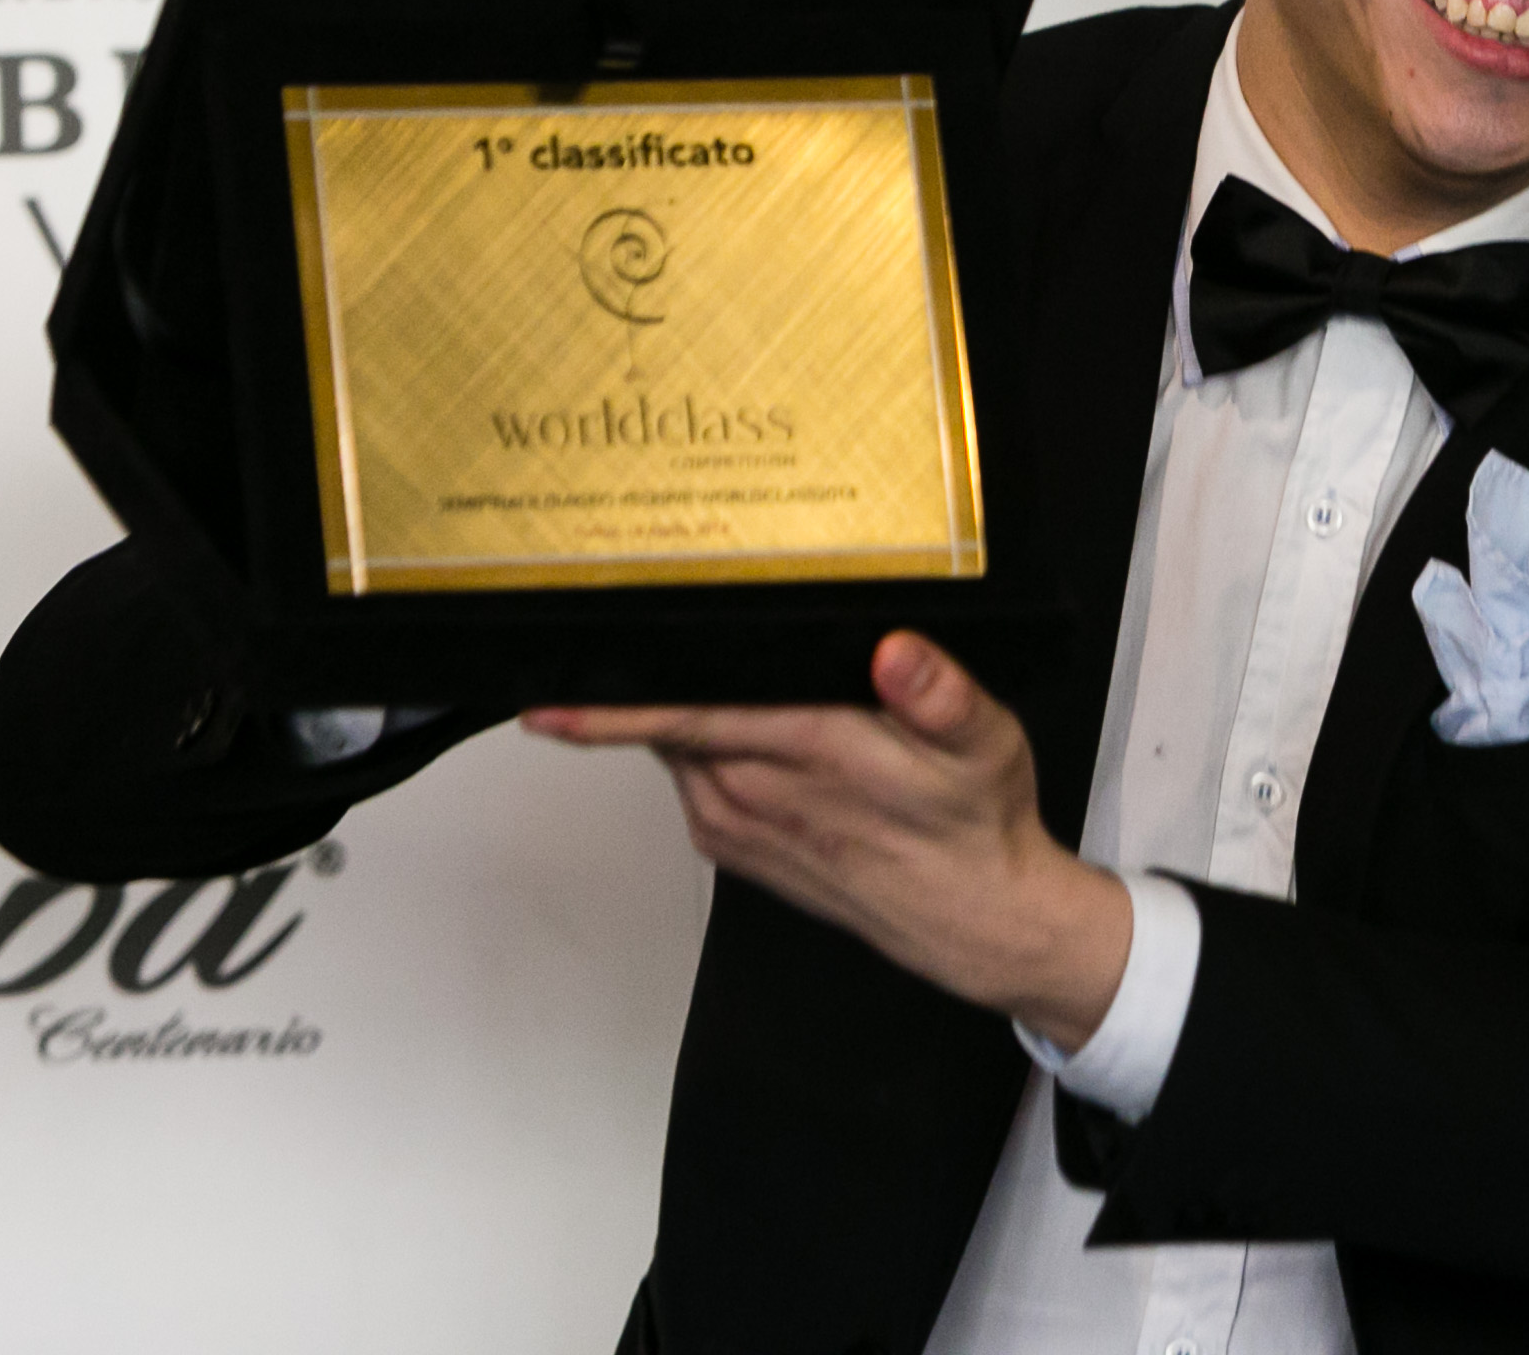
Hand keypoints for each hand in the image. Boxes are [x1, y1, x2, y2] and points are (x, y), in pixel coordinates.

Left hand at [528, 633, 1132, 1051]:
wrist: (973, 918)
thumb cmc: (972, 825)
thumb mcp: (983, 744)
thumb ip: (940, 693)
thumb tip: (897, 651)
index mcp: (807, 753)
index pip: (684, 717)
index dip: (610, 707)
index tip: (545, 698)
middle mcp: (756, 794)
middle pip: (667, 720)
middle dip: (646, 674)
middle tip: (649, 610)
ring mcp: (738, 824)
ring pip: (674, 748)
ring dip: (671, 709)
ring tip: (698, 657)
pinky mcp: (737, 846)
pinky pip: (688, 778)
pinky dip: (690, 743)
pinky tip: (730, 717)